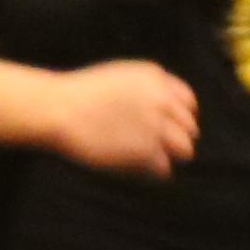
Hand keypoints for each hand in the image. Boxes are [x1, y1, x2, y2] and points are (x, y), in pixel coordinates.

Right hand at [42, 62, 202, 176]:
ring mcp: (156, 127)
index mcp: (156, 78)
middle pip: (190, 128)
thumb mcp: (120, 77)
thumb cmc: (80, 94)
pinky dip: (153, 172)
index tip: (169, 127)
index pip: (189, 102)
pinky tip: (137, 168)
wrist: (59, 109)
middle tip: (157, 146)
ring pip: (185, 150)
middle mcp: (162, 100)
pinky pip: (164, 169)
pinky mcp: (146, 151)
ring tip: (150, 159)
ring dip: (169, 156)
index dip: (180, 117)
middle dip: (176, 138)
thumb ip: (147, 90)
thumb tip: (165, 110)